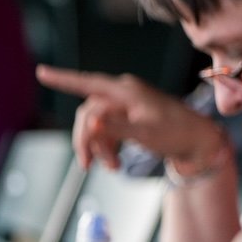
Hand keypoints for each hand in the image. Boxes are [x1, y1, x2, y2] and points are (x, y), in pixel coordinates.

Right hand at [36, 66, 228, 173]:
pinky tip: (114, 165)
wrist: (200, 142)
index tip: (41, 72)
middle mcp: (124, 94)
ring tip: (111, 169)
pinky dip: (107, 147)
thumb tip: (92, 123)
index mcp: (127, 91)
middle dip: (85, 139)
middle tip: (86, 165)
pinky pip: (108, 131)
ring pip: (97, 125)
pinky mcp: (130, 119)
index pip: (89, 82)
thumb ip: (117, 127)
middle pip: (88, 112)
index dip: (63, 79)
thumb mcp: (147, 133)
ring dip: (98, 147)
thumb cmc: (177, 133)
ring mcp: (127, 106)